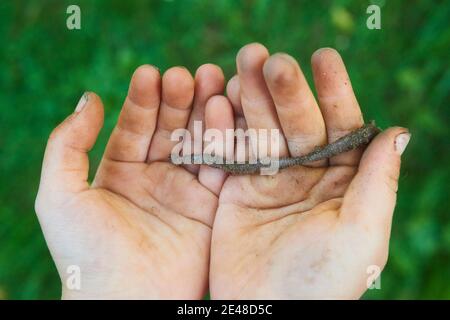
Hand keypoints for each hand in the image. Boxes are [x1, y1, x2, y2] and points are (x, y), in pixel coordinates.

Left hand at [35, 64, 225, 298]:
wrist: (126, 302)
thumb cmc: (86, 252)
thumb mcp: (59, 194)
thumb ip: (67, 144)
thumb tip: (89, 97)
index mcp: (122, 171)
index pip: (136, 125)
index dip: (143, 99)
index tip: (151, 73)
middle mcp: (156, 177)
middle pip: (171, 128)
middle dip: (179, 99)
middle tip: (188, 73)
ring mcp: (186, 191)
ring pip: (198, 141)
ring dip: (204, 111)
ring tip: (210, 80)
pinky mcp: (212, 206)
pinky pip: (220, 167)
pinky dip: (224, 140)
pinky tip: (223, 113)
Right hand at [209, 44, 409, 298]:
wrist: (266, 314)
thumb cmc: (324, 282)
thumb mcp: (362, 233)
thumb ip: (378, 181)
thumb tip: (397, 130)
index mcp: (341, 181)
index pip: (341, 126)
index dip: (334, 91)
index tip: (322, 57)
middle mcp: (306, 175)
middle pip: (296, 122)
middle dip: (285, 89)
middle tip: (270, 57)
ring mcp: (268, 181)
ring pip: (261, 130)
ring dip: (252, 97)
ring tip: (242, 61)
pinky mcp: (234, 191)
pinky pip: (230, 153)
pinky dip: (224, 127)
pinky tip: (218, 98)